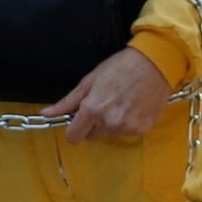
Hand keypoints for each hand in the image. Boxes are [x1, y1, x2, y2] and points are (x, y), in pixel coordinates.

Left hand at [50, 46, 171, 144]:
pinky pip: (127, 133)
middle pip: (91, 136)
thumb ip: (68, 102)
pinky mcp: (143, 129)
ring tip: (120, 102)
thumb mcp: (89, 81)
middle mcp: (109, 123)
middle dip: (93, 125)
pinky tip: (132, 106)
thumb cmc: (120, 67)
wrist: (155, 64)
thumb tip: (45, 114)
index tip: (78, 120)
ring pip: (110, 135)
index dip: (73, 129)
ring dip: (110, 124)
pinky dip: (127, 124)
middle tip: (103, 104)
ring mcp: (128, 128)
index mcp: (92, 110)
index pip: (73, 137)